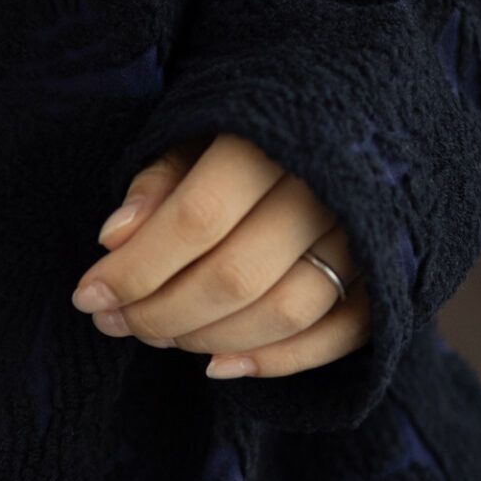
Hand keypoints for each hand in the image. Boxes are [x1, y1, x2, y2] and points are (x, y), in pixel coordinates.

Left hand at [70, 134, 371, 377]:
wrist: (358, 114)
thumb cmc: (255, 128)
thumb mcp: (201, 131)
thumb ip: (159, 180)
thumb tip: (113, 238)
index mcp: (273, 138)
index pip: (197, 220)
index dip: (136, 268)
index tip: (87, 294)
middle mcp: (329, 187)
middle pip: (236, 275)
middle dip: (160, 312)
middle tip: (112, 322)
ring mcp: (369, 234)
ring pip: (285, 310)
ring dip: (210, 339)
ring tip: (156, 336)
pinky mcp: (393, 271)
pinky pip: (342, 333)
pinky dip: (279, 360)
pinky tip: (220, 366)